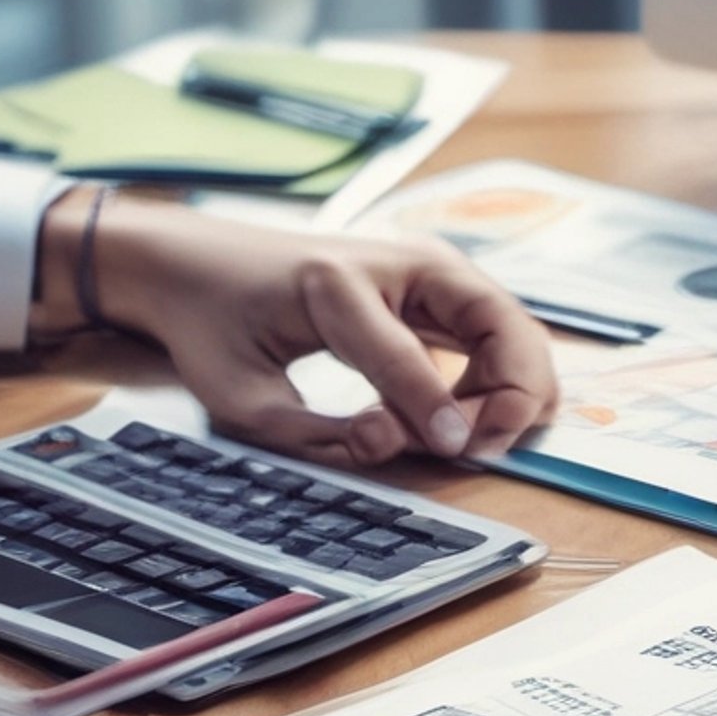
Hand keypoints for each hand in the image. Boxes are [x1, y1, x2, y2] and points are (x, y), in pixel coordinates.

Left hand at [32, 191, 557, 466]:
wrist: (198, 265)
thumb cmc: (214, 327)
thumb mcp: (243, 398)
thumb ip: (320, 434)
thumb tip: (397, 443)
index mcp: (336, 283)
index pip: (408, 357)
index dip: (436, 414)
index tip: (453, 454)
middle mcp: (401, 262)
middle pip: (503, 326)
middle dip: (509, 397)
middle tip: (472, 447)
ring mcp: (430, 270)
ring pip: (517, 332)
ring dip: (515, 391)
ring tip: (468, 435)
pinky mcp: (440, 289)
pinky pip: (502, 335)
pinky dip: (506, 379)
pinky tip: (467, 413)